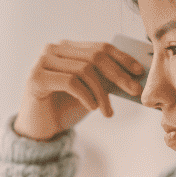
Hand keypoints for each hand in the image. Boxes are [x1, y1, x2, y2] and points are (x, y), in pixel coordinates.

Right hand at [13, 40, 144, 140]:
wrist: (39, 130)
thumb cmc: (64, 109)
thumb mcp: (90, 91)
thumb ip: (105, 79)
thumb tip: (134, 74)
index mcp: (67, 48)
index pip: (100, 47)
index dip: (122, 58)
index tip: (139, 71)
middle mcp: (54, 50)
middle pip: (95, 56)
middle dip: (118, 74)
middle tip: (134, 91)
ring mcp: (42, 62)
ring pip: (84, 70)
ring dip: (101, 93)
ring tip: (107, 111)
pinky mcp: (36, 78)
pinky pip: (70, 82)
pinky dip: (86, 96)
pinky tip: (92, 108)